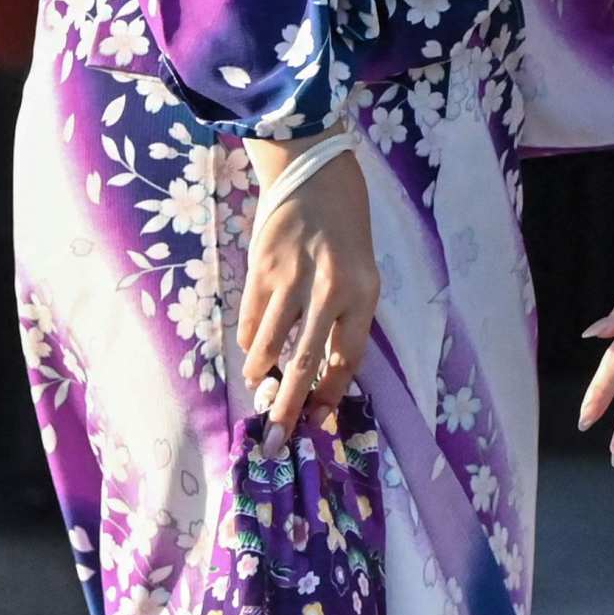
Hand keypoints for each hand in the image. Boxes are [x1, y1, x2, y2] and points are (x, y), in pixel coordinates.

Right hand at [236, 151, 376, 443]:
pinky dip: (249, 342)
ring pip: (267, 346)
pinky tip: (253, 345)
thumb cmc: (345, 229)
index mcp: (364, 292)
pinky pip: (249, 322)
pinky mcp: (260, 268)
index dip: (329, 395)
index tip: (315, 422)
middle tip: (273, 444)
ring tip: (258, 383)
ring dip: (259, 374)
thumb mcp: (362, 272)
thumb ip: (344, 319)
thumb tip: (318, 375)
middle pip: (304, 364)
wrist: (316, 171)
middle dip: (287, 410)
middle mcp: (330, 289)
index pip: (347, 359)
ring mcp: (291, 278)